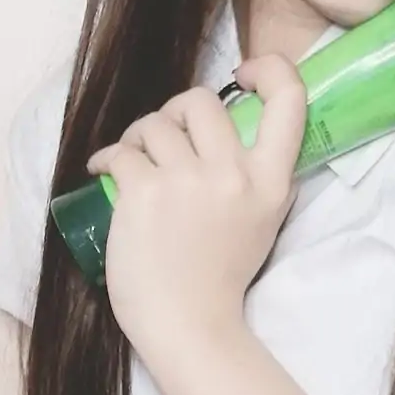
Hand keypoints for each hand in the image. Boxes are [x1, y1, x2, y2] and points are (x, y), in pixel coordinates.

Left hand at [83, 53, 306, 354]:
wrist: (189, 326)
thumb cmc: (220, 279)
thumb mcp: (263, 223)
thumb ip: (259, 179)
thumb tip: (239, 138)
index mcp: (271, 181)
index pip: (290, 99)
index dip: (270, 69)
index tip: (242, 76)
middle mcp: (234, 174)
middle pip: (202, 101)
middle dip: (175, 112)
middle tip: (164, 140)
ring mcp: (189, 181)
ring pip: (156, 122)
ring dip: (139, 136)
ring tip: (134, 161)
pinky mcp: (145, 192)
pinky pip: (121, 151)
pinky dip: (108, 158)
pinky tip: (104, 173)